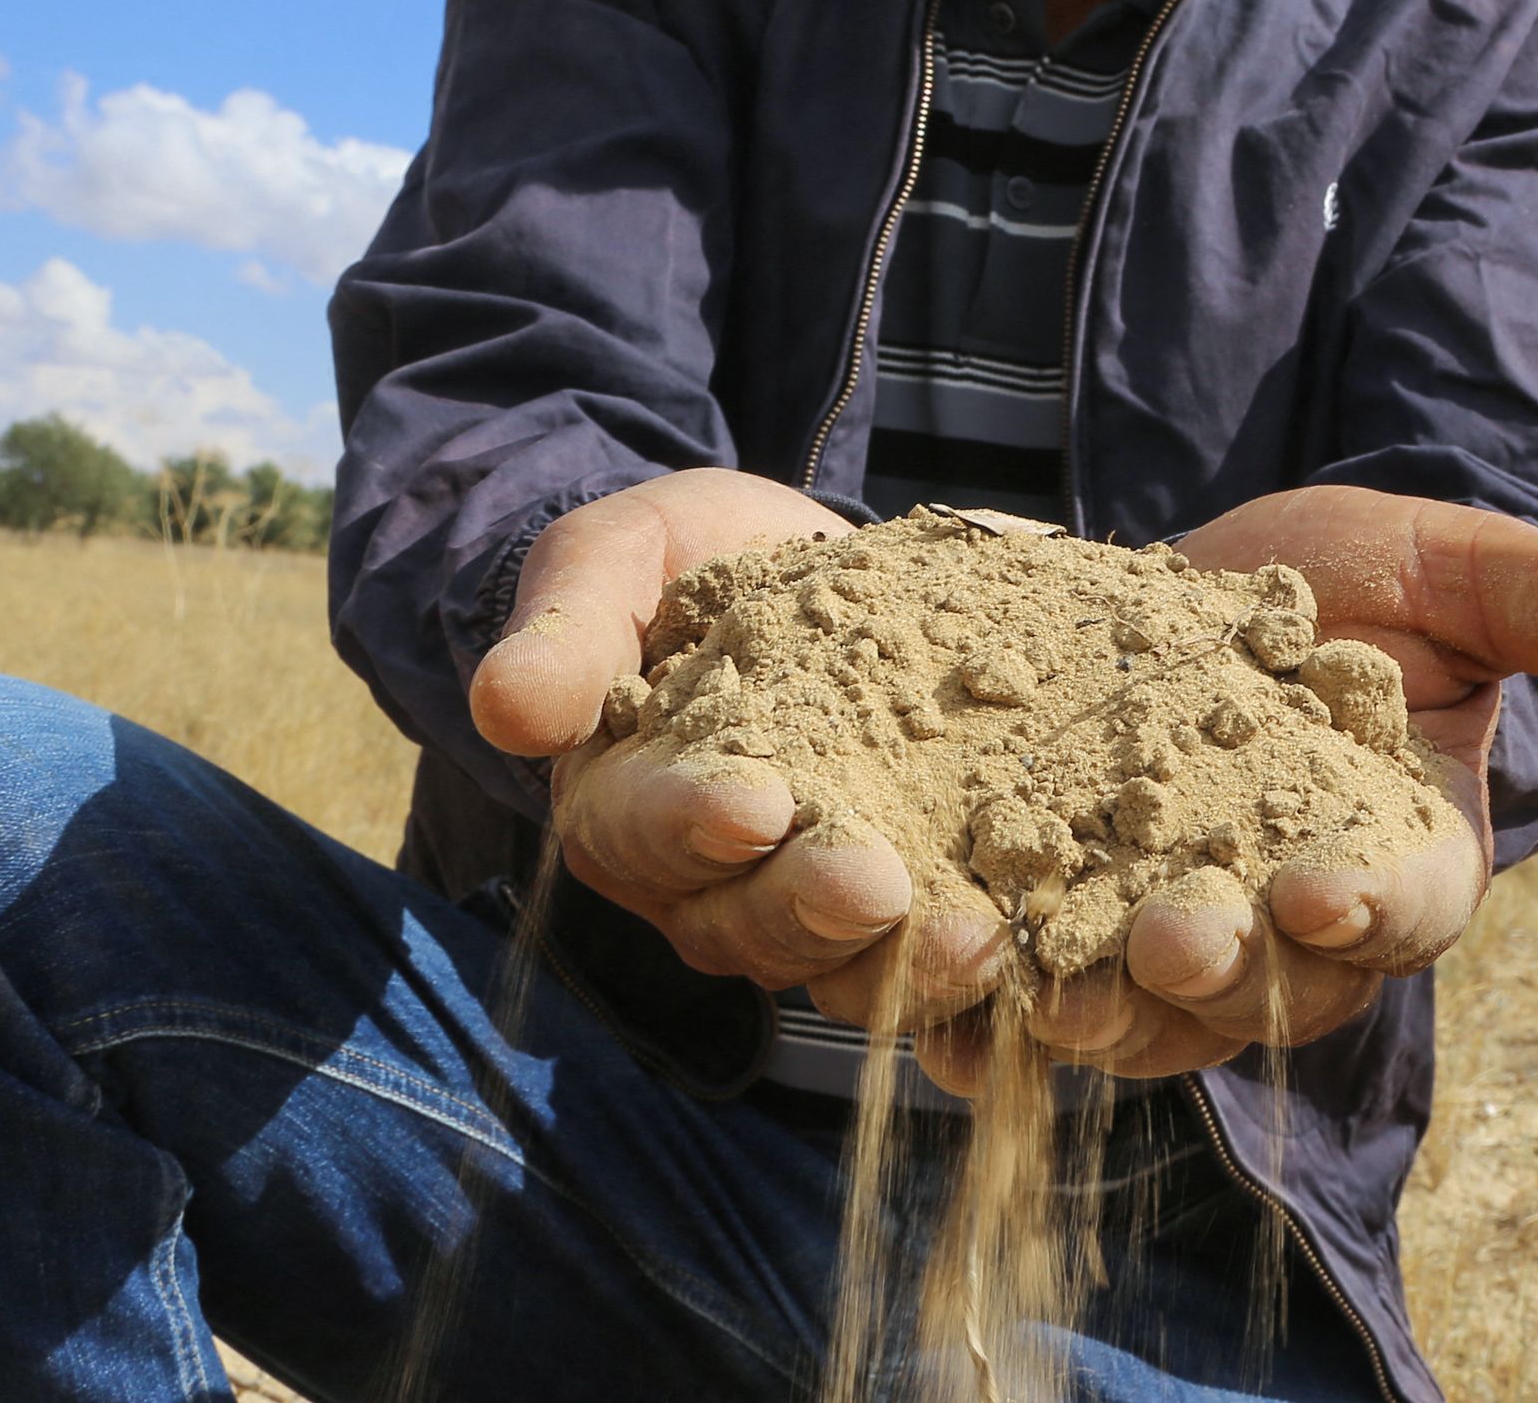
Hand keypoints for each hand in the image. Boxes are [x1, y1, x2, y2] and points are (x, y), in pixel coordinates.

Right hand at [469, 470, 1001, 1027]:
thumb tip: (505, 707)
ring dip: (904, 958)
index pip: (640, 832)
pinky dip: (967, 977)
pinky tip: (1033, 962)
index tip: (753, 802)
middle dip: (810, 907)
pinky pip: (920, 960)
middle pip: (743, 922)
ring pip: (835, 962)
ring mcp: (796, 904)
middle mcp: (699, 883)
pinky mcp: (891, 904)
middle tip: (878, 882)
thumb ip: (567, 628)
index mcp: (616, 806)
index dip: (691, 824)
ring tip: (978, 934)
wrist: (783, 569)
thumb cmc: (676, 562)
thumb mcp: (611, 560)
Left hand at [916, 486, 1537, 1092]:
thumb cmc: (1349, 578)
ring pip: (1144, 1014)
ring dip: (1097, 1008)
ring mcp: (1168, 939)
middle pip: (1265, 989)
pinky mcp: (1056, 928)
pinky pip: (1027, 996)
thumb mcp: (1463, 568)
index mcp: (1405, 862)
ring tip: (1043, 980)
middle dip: (1217, 970)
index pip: (1404, 912)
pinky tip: (941, 997)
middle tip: (1163, 938)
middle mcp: (1292, 933)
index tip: (1318, 886)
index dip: (1368, 910)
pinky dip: (985, 1010)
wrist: (1181, 585)